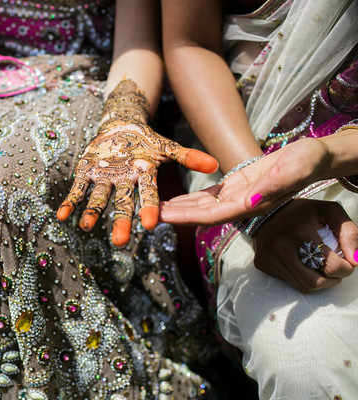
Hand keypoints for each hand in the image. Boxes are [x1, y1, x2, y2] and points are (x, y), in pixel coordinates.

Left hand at [56, 120, 217, 246]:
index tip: (149, 224)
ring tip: (85, 226)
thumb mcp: (166, 147)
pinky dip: (69, 202)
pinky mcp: (86, 174)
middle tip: (119, 241)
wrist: (121, 128)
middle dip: (121, 221)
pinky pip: (77, 190)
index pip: (149, 195)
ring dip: (92, 213)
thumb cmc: (145, 141)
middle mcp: (124, 183)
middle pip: (123, 204)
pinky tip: (62, 216)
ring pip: (99, 199)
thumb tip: (215, 165)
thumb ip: (187, 157)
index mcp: (144, 177)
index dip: (148, 208)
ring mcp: (104, 179)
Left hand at [159, 138, 330, 225]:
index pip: (212, 215)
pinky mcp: (236, 186)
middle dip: (175, 215)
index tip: (164, 216)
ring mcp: (237, 197)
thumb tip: (248, 203)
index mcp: (250, 205)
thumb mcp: (292, 172)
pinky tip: (174, 199)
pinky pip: (209, 196)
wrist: (313, 157)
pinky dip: (190, 198)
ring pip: (201, 206)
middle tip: (148, 214)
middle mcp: (240, 205)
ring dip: (178, 208)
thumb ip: (271, 188)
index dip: (186, 217)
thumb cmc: (306, 163)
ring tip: (154, 208)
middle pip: (200, 214)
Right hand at [252, 199, 357, 291]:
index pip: (329, 265)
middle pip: (315, 281)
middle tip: (338, 270)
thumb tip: (357, 260)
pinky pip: (290, 282)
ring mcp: (268, 256)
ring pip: (303, 286)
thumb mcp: (329, 211)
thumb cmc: (302, 212)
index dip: (345, 269)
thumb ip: (349, 232)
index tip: (348, 264)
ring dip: (320, 282)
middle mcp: (280, 245)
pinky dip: (303, 278)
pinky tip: (306, 266)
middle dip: (333, 280)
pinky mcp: (262, 263)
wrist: (265, 211)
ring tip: (324, 270)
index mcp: (298, 230)